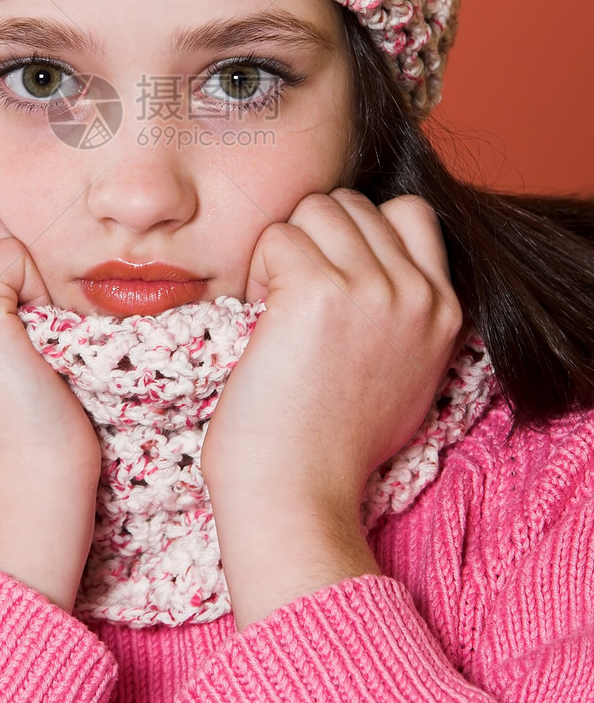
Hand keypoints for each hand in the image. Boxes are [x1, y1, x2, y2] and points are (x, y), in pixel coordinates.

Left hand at [200, 189, 462, 627]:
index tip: (330, 280)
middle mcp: (417, 294)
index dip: (359, 233)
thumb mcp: (402, 373)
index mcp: (444, 311)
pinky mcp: (319, 291)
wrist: (296, 497)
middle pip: (353, 205)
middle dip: (314, 238)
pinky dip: (258, 270)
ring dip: (285, 249)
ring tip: (275, 308)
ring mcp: (372, 289)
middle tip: (293, 300)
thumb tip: (367, 262)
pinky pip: (277, 237)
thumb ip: (400, 311)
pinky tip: (260, 320)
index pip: (409, 213)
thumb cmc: (330, 445)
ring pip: (315, 209)